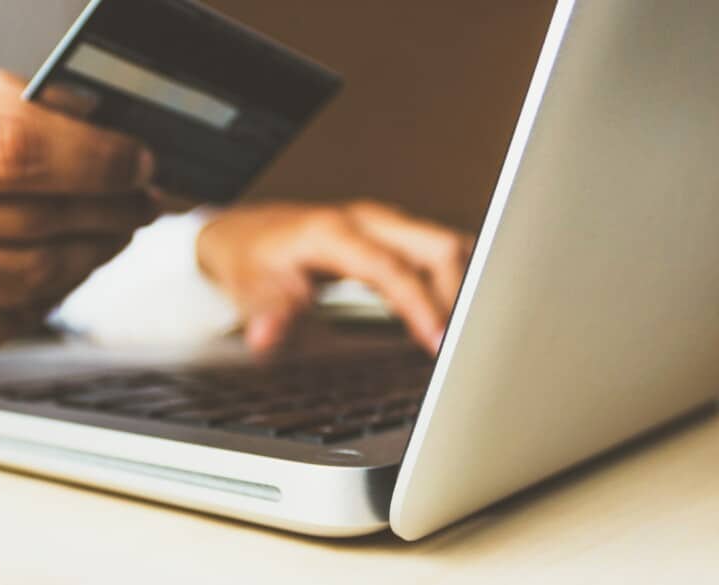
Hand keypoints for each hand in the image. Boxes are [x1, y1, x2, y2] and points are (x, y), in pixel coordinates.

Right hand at [0, 71, 156, 393]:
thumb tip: (89, 119)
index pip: (7, 143)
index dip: (92, 152)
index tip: (136, 156)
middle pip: (28, 210)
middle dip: (107, 202)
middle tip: (141, 195)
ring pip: (30, 273)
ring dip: (90, 251)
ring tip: (112, 230)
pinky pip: (9, 321)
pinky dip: (49, 294)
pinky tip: (62, 271)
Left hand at [197, 201, 474, 353]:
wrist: (245, 233)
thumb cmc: (251, 260)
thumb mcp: (249, 288)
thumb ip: (266, 313)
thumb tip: (264, 338)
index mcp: (334, 232)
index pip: (392, 268)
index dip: (420, 305)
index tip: (439, 343)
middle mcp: (367, 220)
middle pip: (437, 246)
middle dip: (460, 294)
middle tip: (466, 345)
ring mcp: (385, 224)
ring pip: (446, 245)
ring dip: (465, 287)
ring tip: (473, 334)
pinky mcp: (394, 235)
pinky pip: (439, 253)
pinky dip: (457, 280)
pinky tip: (461, 314)